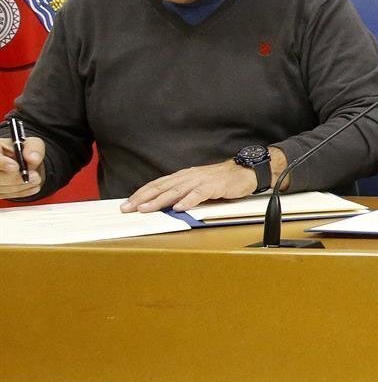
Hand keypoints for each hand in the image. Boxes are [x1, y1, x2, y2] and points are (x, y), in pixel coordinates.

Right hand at [0, 135, 44, 198]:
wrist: (23, 162)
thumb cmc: (23, 151)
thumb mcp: (32, 144)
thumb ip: (33, 148)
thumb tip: (32, 158)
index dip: (2, 163)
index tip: (15, 167)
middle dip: (15, 179)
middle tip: (34, 177)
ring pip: (0, 187)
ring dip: (19, 187)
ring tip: (35, 180)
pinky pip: (3, 194)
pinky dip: (19, 192)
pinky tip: (31, 187)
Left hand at [122, 160, 256, 212]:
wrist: (246, 172)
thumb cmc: (221, 180)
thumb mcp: (198, 185)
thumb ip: (182, 193)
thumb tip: (164, 206)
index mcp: (183, 176)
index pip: (157, 184)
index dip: (141, 194)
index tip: (127, 204)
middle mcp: (188, 176)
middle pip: (161, 187)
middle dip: (143, 198)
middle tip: (128, 208)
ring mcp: (201, 180)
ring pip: (176, 190)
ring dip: (159, 201)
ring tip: (146, 209)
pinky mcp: (215, 186)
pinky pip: (199, 194)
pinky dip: (188, 201)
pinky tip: (179, 208)